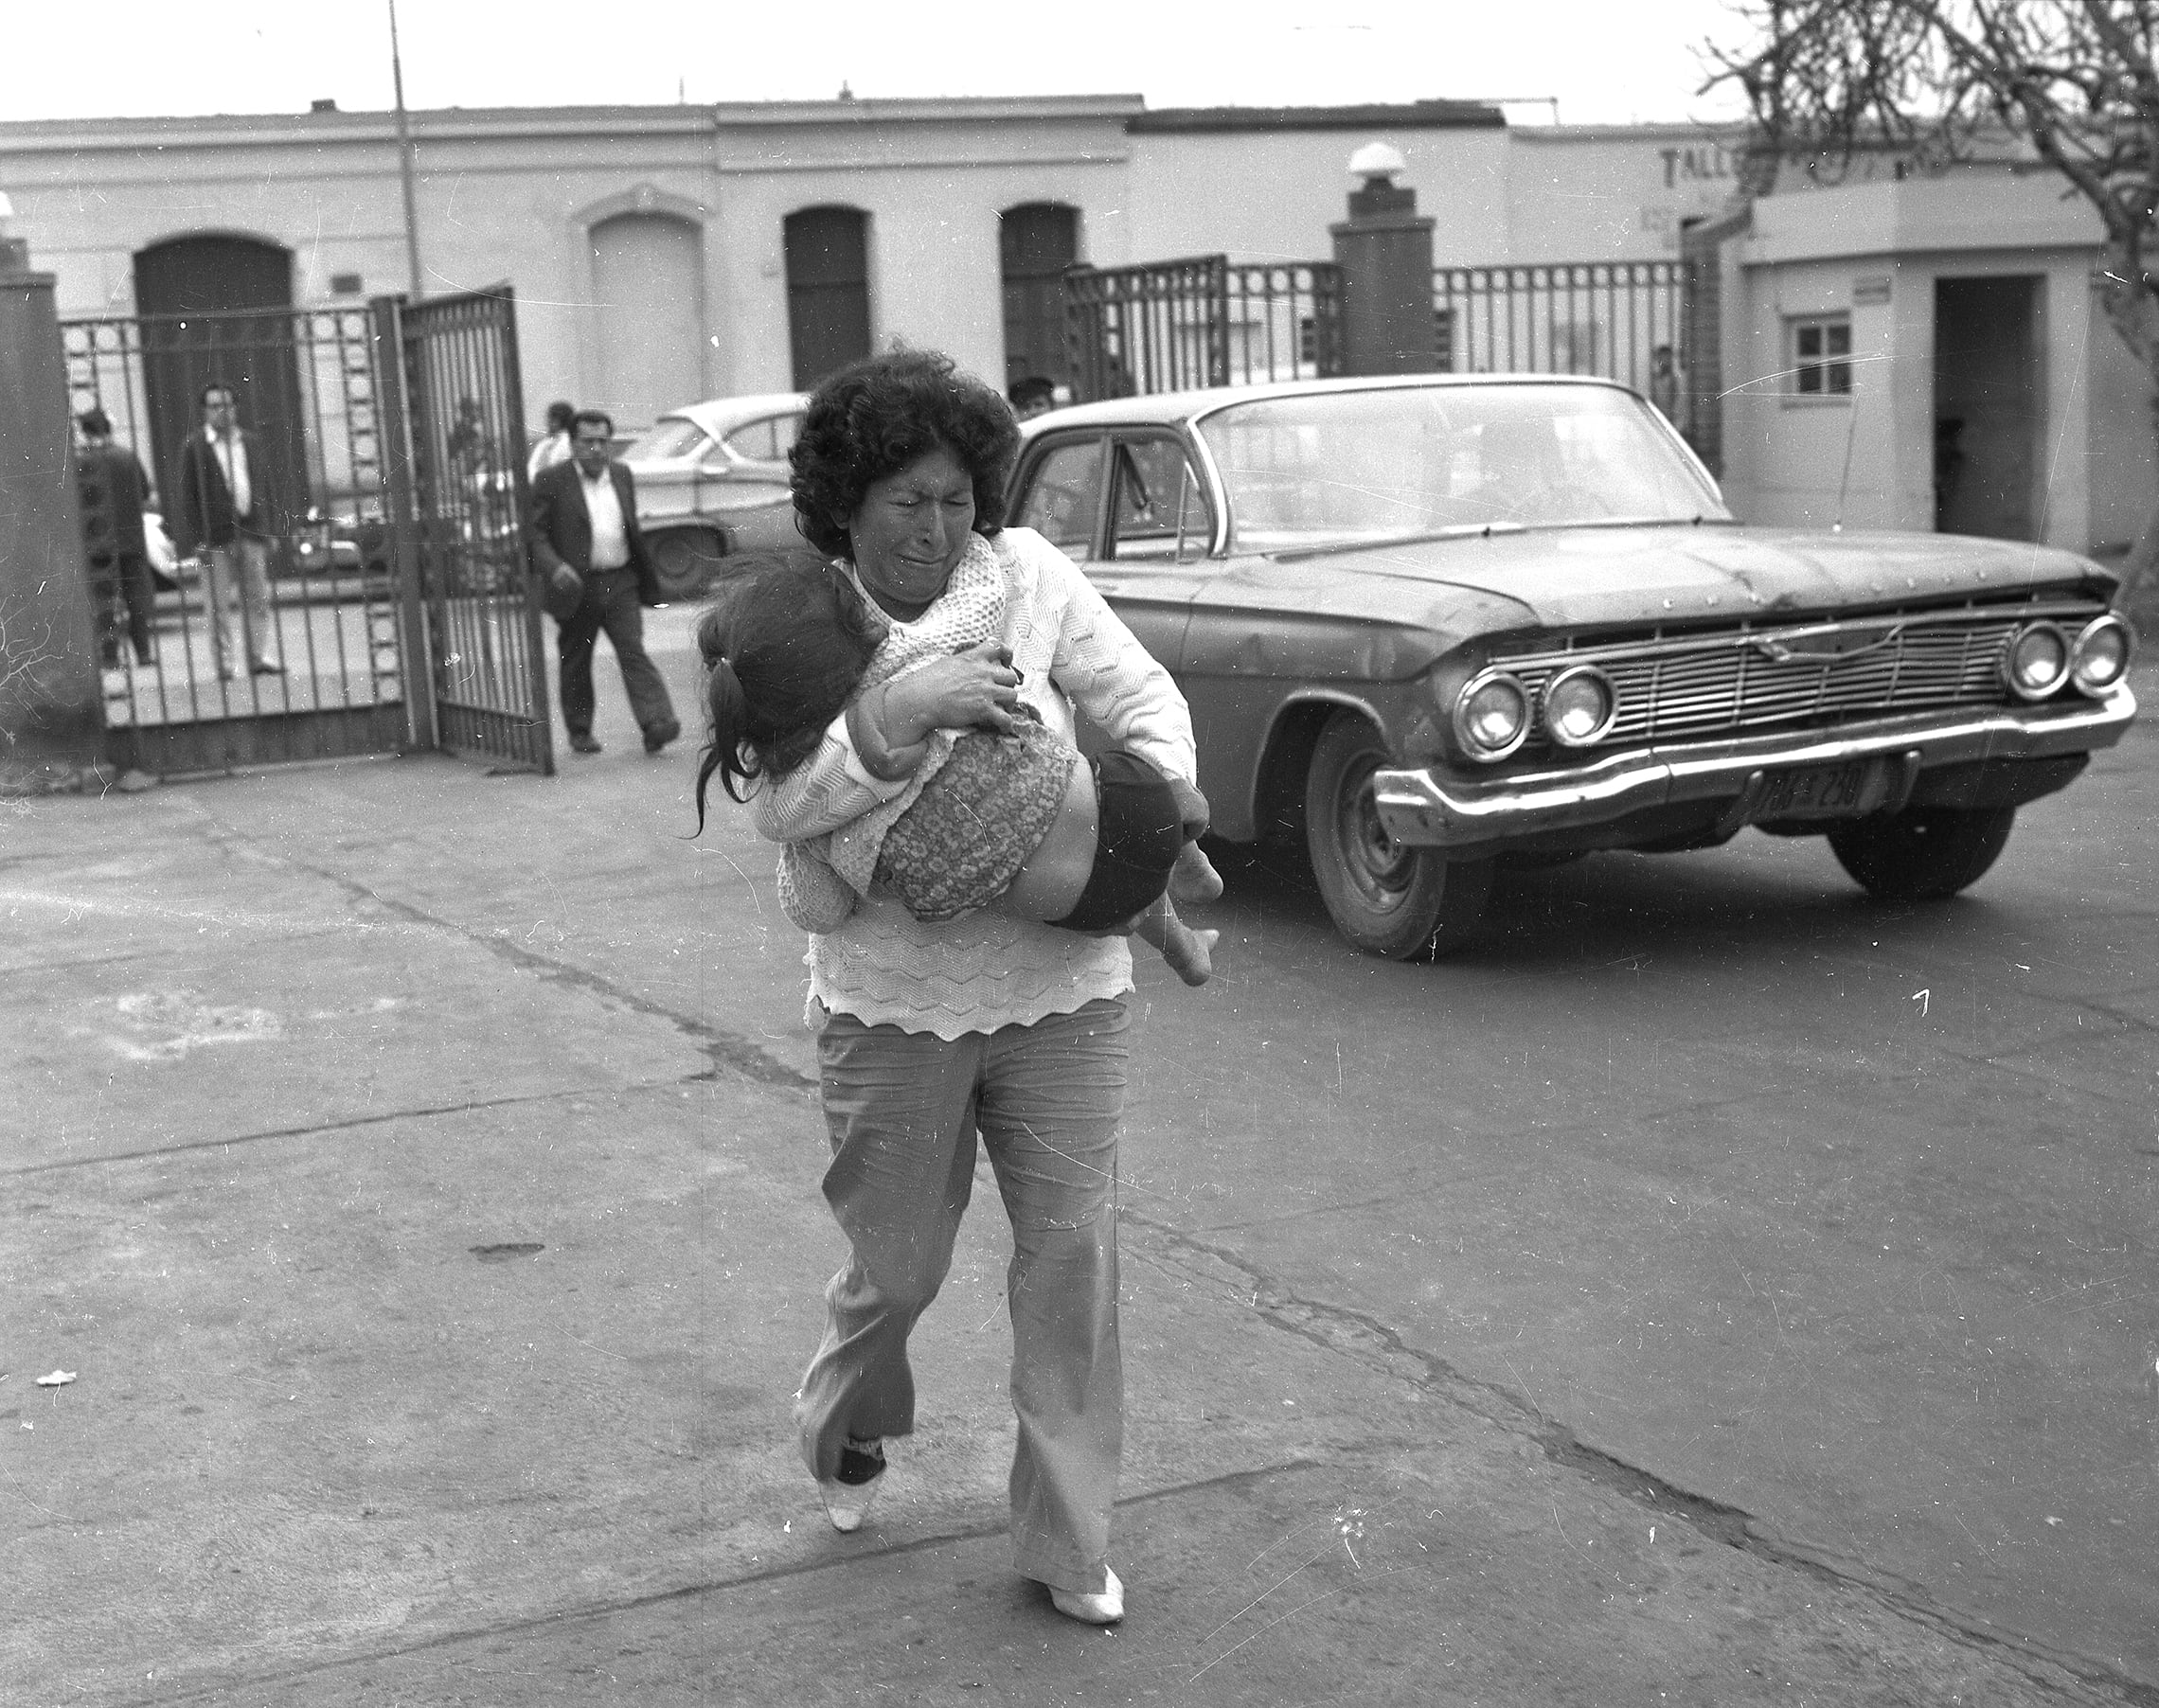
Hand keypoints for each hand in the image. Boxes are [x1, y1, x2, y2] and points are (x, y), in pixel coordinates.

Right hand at [878, 641, 1021, 744]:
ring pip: (1013, 696)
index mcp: (973, 658)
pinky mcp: (984, 709)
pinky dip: (1006, 724)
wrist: (919, 699)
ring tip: (1001, 710)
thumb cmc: (926, 682)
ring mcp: (985, 690)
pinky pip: (1006, 718)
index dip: (1007, 655)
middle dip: (1008, 686)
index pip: (999, 648)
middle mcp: (983, 672)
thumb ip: (963, 662)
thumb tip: (966, 666)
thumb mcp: (947, 663)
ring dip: (1009, 704)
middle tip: (1001, 693)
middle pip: (1011, 676)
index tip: (1007, 662)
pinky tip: (1002, 727)